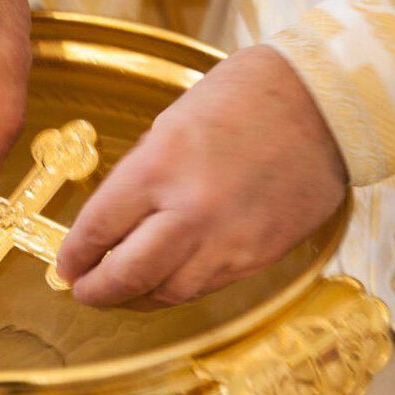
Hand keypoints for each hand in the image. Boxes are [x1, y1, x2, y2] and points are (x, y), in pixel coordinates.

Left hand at [56, 45, 346, 309]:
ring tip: (122, 295)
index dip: (75, 254)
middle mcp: (189, 211)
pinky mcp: (258, 256)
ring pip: (167, 292)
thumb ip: (144, 172)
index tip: (66, 265)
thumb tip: (118, 218)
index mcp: (159, 166)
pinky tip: (166, 285)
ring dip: (136, 299)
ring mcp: (226, 239)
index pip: (99, 227)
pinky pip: (206, 287)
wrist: (328, 102)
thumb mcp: (174, 122)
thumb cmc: (249, 95)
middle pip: (127, 274)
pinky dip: (177, 291)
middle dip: (96, 290)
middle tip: (83, 291)